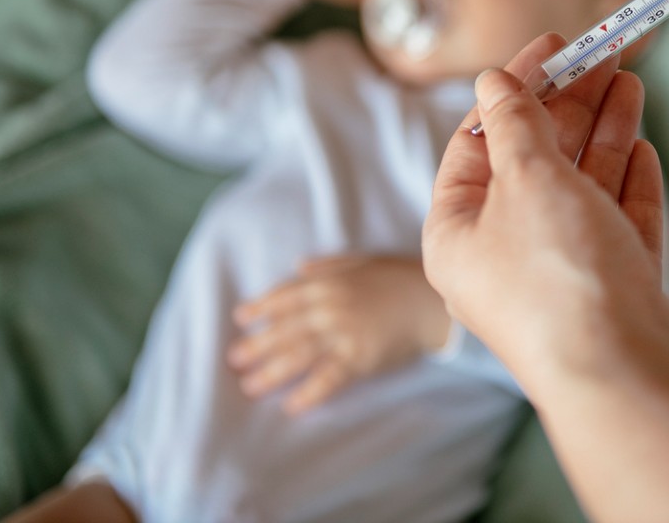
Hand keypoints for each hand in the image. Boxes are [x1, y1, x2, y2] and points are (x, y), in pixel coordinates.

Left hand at [228, 255, 449, 413]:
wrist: (433, 301)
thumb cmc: (400, 278)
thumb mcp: (363, 261)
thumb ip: (329, 265)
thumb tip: (298, 267)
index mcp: (328, 282)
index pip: (285, 296)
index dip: (261, 307)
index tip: (240, 318)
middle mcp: (330, 307)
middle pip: (284, 329)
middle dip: (257, 345)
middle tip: (235, 360)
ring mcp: (344, 333)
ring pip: (299, 355)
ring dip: (272, 372)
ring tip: (251, 387)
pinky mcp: (360, 358)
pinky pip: (328, 378)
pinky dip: (309, 393)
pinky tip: (292, 406)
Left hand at [423, 34, 668, 400]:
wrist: (628, 380)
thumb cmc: (561, 278)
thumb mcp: (526, 179)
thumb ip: (513, 124)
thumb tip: (491, 81)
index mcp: (457, 234)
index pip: (477, 142)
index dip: (515, 86)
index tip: (554, 43)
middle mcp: (504, 257)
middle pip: (534, 161)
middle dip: (570, 102)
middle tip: (605, 49)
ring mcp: (563, 278)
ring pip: (580, 189)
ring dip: (604, 132)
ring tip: (630, 78)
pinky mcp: (613, 294)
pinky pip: (615, 226)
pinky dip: (627, 184)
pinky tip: (642, 148)